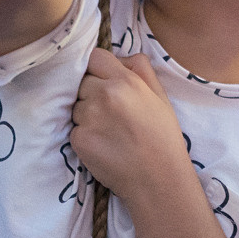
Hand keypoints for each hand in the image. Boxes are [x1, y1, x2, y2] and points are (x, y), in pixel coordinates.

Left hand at [70, 50, 190, 201]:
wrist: (158, 180)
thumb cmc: (164, 138)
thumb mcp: (161, 96)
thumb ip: (141, 69)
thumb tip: (121, 58)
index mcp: (125, 81)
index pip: (95, 57)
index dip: (99, 69)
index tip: (106, 81)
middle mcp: (104, 96)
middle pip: (82, 81)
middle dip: (92, 92)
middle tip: (110, 111)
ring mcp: (88, 118)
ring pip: (76, 105)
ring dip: (87, 113)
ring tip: (109, 130)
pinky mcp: (79, 140)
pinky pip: (74, 128)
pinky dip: (85, 134)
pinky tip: (103, 144)